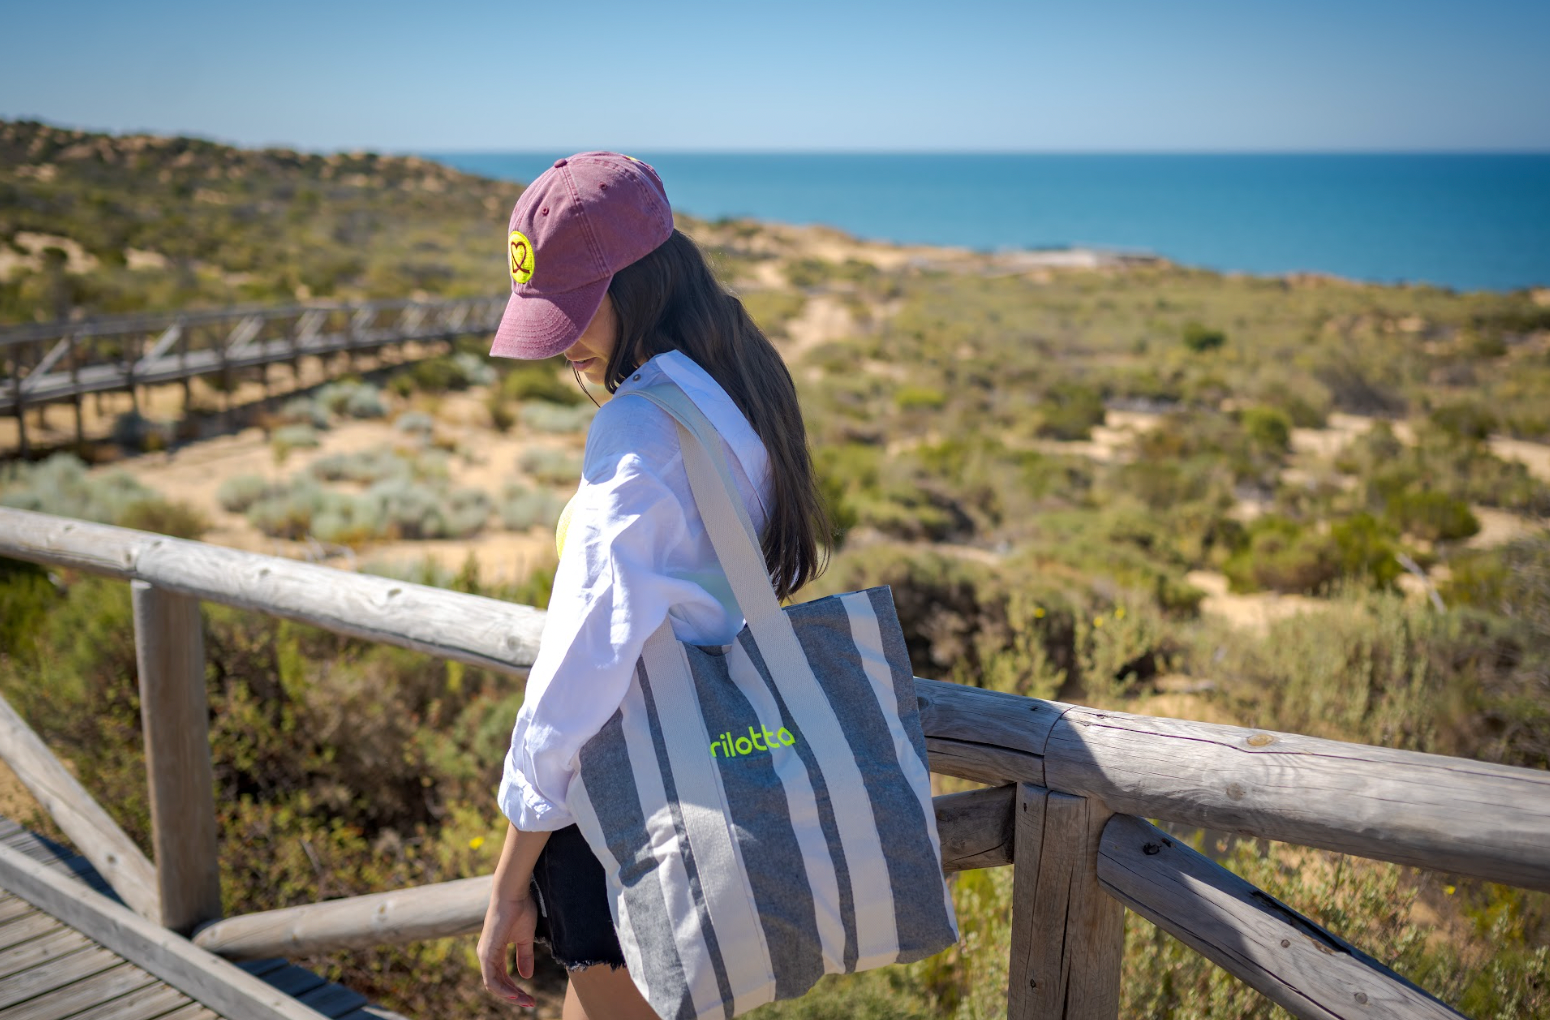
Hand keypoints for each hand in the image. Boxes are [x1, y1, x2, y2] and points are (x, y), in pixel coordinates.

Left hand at [477, 888, 540, 1008]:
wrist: (513, 893)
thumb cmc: (520, 910)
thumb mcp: (525, 938)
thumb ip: (524, 957)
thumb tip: (527, 976)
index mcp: (494, 951)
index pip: (502, 977)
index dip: (515, 989)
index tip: (530, 998)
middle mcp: (487, 954)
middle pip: (498, 984)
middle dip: (514, 996)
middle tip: (530, 1004)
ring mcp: (485, 953)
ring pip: (493, 984)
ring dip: (509, 995)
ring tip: (525, 1002)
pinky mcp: (487, 952)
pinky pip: (491, 978)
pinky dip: (502, 988)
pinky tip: (514, 994)